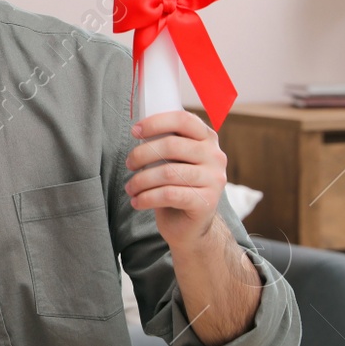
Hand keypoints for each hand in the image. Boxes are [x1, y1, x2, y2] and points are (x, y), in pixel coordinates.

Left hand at [125, 110, 226, 250]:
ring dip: (141, 180)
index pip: (183, 120)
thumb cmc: (176, 186)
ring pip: (168, 172)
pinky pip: (169, 194)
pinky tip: (137, 202)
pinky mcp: (207, 202)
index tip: (134, 131)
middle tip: (129, 164)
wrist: (191, 225)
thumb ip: (164, 144)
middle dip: (142, 154)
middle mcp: (215, 156)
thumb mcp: (172, 160)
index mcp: (207, 139)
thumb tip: (138, 132)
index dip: (155, 122)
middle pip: (171, 145)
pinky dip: (147, 198)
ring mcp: (214, 180)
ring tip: (130, 188)